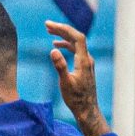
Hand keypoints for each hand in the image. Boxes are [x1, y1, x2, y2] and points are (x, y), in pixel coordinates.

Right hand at [45, 20, 108, 135]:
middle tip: (47, 25)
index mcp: (83, 61)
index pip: (77, 37)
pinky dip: (66, 45)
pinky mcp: (85, 66)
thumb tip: (52, 51)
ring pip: (76, 44)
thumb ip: (59, 66)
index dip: (64, 29)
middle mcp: (87, 59)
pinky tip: (56, 47)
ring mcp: (87, 62)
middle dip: (62, 30)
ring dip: (63, 37)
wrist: (87, 110)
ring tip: (49, 32)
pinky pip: (76, 50)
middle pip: (76, 38)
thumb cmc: (76, 99)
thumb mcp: (65, 83)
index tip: (50, 25)